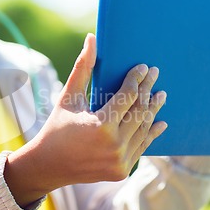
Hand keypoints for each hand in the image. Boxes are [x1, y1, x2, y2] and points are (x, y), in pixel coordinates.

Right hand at [5, 34, 166, 206]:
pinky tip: (160, 122)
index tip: (143, 67)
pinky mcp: (122, 171)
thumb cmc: (57, 127)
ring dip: (153, 111)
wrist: (49, 165)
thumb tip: (92, 38)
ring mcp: (120, 161)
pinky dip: (150, 134)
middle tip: (155, 74)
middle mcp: (114, 145)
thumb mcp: (68, 97)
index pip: (128, 96)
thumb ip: (82, 68)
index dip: (136, 79)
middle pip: (140, 111)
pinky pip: (141, 148)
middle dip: (148, 90)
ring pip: (143, 129)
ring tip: (161, 95)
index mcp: (101, 125)